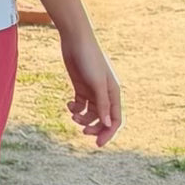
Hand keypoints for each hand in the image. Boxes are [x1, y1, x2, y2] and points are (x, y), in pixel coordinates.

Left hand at [61, 27, 121, 148]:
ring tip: (72, 114)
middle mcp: (105, 94)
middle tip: (83, 132)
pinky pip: (80, 105)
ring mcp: (92, 91)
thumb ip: (103, 104)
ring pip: (90, 114)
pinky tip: (69, 104)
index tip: (97, 144)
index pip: (116, 120)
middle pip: (103, 119)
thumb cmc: (89, 59)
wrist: (75, 40)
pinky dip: (75, 109)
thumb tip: (109, 125)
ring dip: (82, 118)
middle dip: (94, 128)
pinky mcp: (80, 87)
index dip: (108, 133)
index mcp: (114, 93)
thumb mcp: (96, 83)